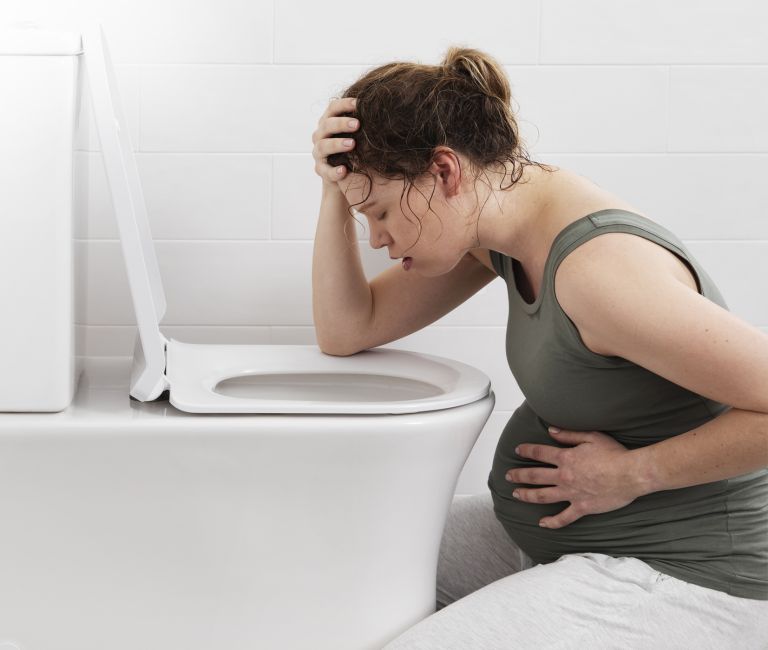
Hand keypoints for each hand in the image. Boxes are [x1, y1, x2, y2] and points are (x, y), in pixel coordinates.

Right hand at [311, 96, 358, 184]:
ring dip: (337, 144)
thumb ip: (360, 122)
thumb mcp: (355, 133)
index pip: (332, 108)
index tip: (359, 103)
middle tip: (357, 124)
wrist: (342, 177)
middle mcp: (320, 136)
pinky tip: (343, 170)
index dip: (344, 104)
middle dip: (341, 123)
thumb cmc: (351, 149)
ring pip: (323, 146)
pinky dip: (334, 171)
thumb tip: (380, 107)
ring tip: (352, 144)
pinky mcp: (321, 171)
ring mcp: (319, 154)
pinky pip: (326, 171)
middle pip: (327, 125)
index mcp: (328, 123)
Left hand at [505, 427, 641, 528]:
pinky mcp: (582, 508)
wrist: (630, 474)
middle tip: (509, 476)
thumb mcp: (591, 437)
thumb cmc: (614, 454)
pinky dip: (552, 522)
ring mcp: (571, 494)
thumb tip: (551, 431)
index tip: (517, 450)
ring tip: (516, 494)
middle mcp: (564, 476)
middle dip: (519, 475)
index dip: (526, 451)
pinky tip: (542, 523)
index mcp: (566, 458)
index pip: (539, 453)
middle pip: (535, 476)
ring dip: (527, 495)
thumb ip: (569, 435)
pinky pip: (563, 518)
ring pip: (542, 496)